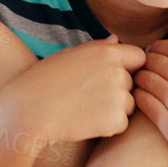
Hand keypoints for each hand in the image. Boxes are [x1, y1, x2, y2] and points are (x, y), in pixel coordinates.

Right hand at [3, 36, 144, 147]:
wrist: (28, 111)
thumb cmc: (44, 81)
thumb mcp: (69, 55)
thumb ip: (97, 47)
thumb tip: (116, 39)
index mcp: (107, 53)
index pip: (139, 57)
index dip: (129, 67)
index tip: (110, 76)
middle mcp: (117, 72)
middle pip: (132, 83)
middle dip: (117, 90)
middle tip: (87, 96)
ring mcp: (118, 97)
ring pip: (128, 104)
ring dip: (113, 109)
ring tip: (84, 109)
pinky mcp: (115, 121)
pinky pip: (121, 124)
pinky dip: (108, 127)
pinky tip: (85, 121)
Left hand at [132, 40, 167, 166]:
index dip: (162, 45)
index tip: (155, 48)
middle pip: (160, 62)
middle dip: (148, 58)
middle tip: (143, 60)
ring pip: (149, 80)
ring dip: (140, 75)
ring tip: (138, 76)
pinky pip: (146, 102)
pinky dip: (138, 94)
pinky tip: (139, 93)